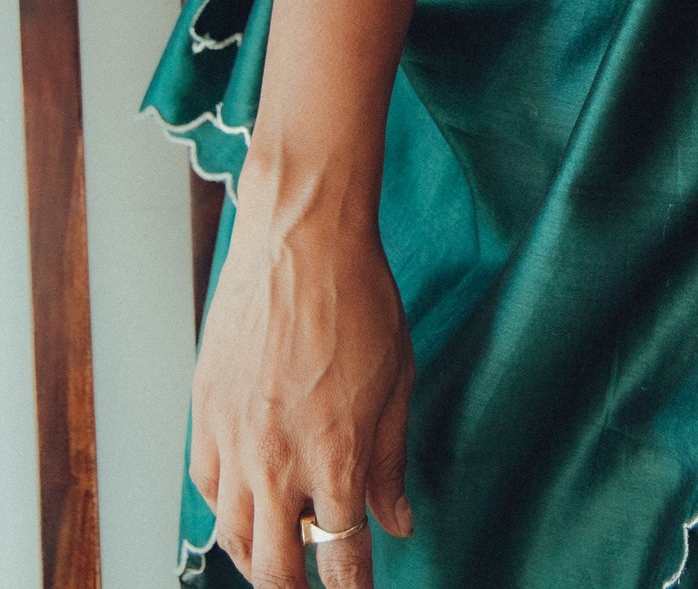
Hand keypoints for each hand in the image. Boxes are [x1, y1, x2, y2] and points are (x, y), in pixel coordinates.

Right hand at [188, 175, 414, 588]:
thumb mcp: (398, 379)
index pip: (341, 557)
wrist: (302, 238)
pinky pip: (207, 487)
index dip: (352, 587)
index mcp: (336, 455)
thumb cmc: (359, 296)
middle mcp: (278, 460)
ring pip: (233, 536)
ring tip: (277, 562)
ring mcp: (235, 439)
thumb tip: (396, 522)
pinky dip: (225, 508)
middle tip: (313, 586)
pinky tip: (245, 505)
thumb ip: (391, 459)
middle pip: (275, 568)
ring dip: (257, 560)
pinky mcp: (205, 413)